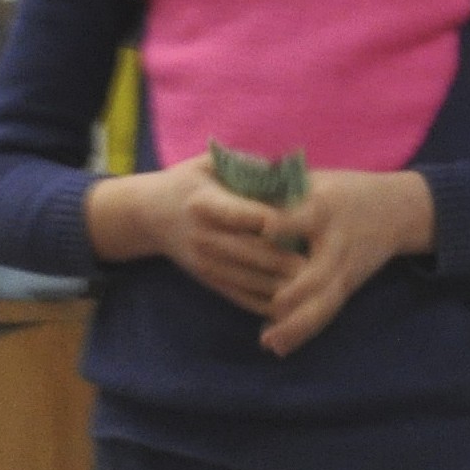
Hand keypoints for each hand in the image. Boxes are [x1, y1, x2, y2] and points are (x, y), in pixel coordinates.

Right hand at [85, 153, 302, 317]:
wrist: (147, 215)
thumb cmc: (186, 181)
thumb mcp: (208, 163)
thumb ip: (243, 165)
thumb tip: (283, 168)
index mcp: (205, 202)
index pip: (243, 214)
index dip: (273, 220)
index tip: (304, 222)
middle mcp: (204, 236)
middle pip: (250, 252)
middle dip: (286, 259)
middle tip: (321, 262)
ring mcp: (205, 262)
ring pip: (248, 279)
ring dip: (280, 285)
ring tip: (314, 285)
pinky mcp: (208, 279)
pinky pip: (240, 295)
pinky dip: (265, 303)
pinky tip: (292, 306)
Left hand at [258, 169, 433, 357]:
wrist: (397, 211)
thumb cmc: (345, 190)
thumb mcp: (316, 180)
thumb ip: (277, 190)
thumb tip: (230, 191)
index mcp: (325, 209)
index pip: (305, 218)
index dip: (284, 223)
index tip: (262, 229)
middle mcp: (336, 244)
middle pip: (321, 272)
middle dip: (299, 291)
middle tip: (275, 305)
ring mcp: (344, 271)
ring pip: (323, 303)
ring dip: (297, 325)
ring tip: (269, 342)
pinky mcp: (346, 287)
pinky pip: (325, 313)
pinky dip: (303, 331)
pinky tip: (279, 347)